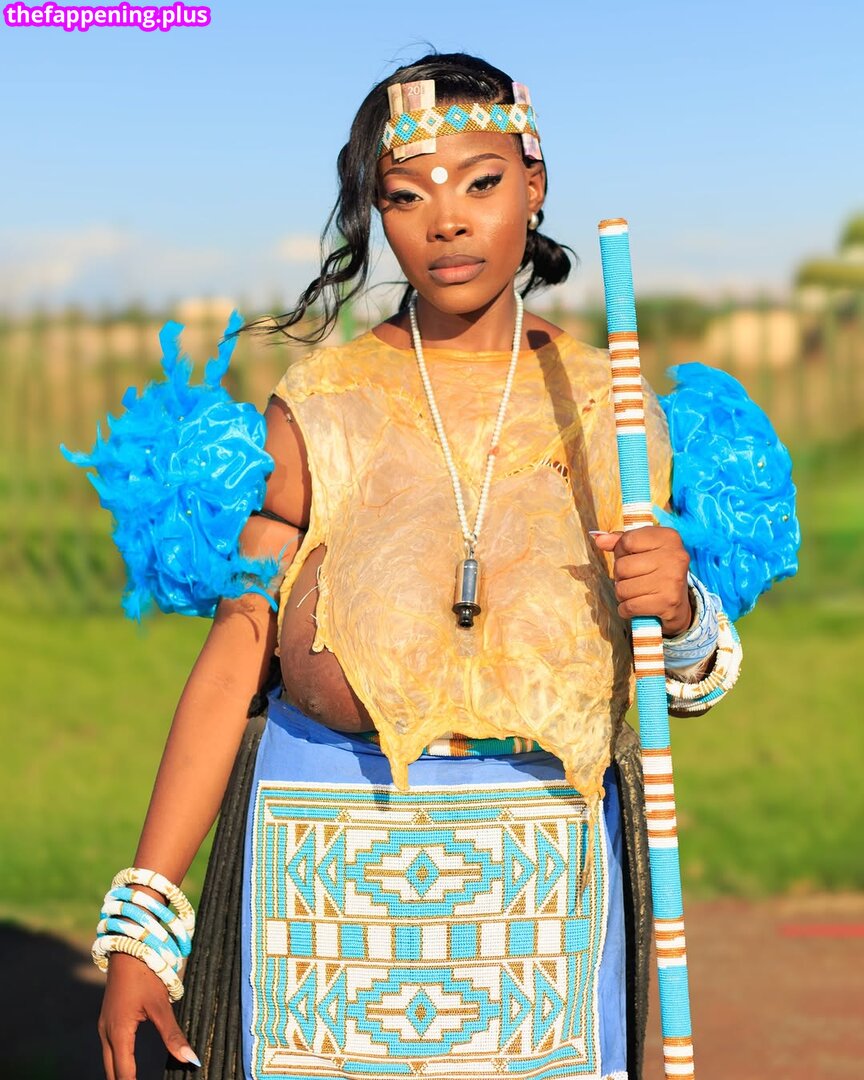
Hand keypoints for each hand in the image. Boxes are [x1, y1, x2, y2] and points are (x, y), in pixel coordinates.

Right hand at [98, 952, 199, 1078]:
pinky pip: (109, 1049)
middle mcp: (106, 1033)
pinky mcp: (108, 1019)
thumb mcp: (161, 1005)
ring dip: (120, 1075)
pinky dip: (117, 1062)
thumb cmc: (145, 974)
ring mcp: (104, 1026)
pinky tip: (127, 1067)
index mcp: (118, 1033)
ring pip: (109, 1061)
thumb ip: (173, 1034)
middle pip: (112, 1072)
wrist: (128, 948)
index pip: (125, 1074)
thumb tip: (190, 1060)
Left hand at [590, 526, 691, 636]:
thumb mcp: (644, 550)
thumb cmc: (657, 572)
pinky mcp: (668, 602)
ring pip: (622, 588)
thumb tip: (599, 539)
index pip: (627, 540)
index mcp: (668, 538)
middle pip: (622, 566)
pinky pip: (629, 606)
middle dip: (620, 576)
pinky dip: (626, 609)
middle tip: (633, 579)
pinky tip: (634, 606)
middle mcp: (674, 556)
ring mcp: (672, 580)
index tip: (630, 558)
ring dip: (622, 594)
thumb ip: (621, 542)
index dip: (621, 551)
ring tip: (634, 593)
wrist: (681, 605)